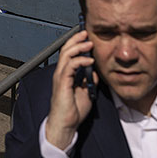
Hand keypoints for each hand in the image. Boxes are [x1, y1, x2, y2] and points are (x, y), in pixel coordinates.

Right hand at [46, 30, 97, 150]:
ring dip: (78, 47)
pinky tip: (89, 60)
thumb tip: (95, 72)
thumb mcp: (86, 93)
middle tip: (86, 33)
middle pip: (66, 49)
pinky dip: (80, 60)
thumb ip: (89, 81)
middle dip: (76, 39)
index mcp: (65, 74)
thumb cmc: (73, 111)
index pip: (69, 53)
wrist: (65, 124)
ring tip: (89, 43)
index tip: (86, 38)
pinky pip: (70, 66)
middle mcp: (61, 73)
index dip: (76, 43)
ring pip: (66, 54)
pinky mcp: (63, 82)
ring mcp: (60, 77)